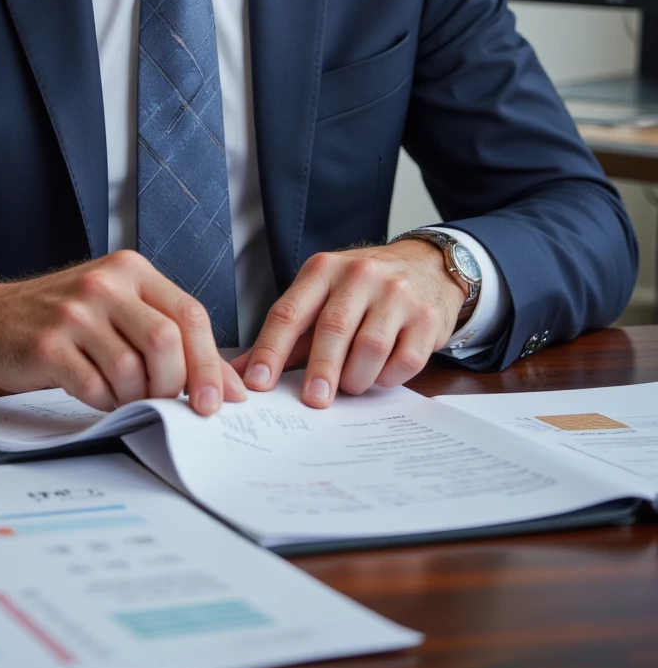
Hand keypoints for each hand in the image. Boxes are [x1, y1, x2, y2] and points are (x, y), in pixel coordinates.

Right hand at [0, 250, 245, 415]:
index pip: (189, 314)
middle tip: (168, 402)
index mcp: (130, 270)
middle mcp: (105, 284)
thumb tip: (226, 386)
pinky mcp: (48, 346)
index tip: (218, 400)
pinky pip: (95, 388)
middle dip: (176, 383)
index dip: (211, 363)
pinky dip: (103, 402)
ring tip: (123, 394)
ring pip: (132, 369)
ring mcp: (74, 313)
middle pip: (167, 340)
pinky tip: (95, 393)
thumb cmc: (63, 318)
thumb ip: (167, 334)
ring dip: (135, 396)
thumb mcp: (117, 307)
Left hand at [233, 239, 465, 407]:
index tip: (258, 383)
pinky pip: (404, 360)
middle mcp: (360, 275)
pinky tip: (380, 374)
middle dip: (319, 370)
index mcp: (323, 270)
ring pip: (370, 348)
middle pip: (332, 328)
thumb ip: (288, 334)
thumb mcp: (324, 295)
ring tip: (351, 384)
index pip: (289, 312)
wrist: (428, 266)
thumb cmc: (364, 288)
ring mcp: (397, 294)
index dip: (270, 350)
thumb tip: (240, 371)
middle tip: (313, 400)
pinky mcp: (426, 318)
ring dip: (356, 377)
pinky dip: (388, 377)